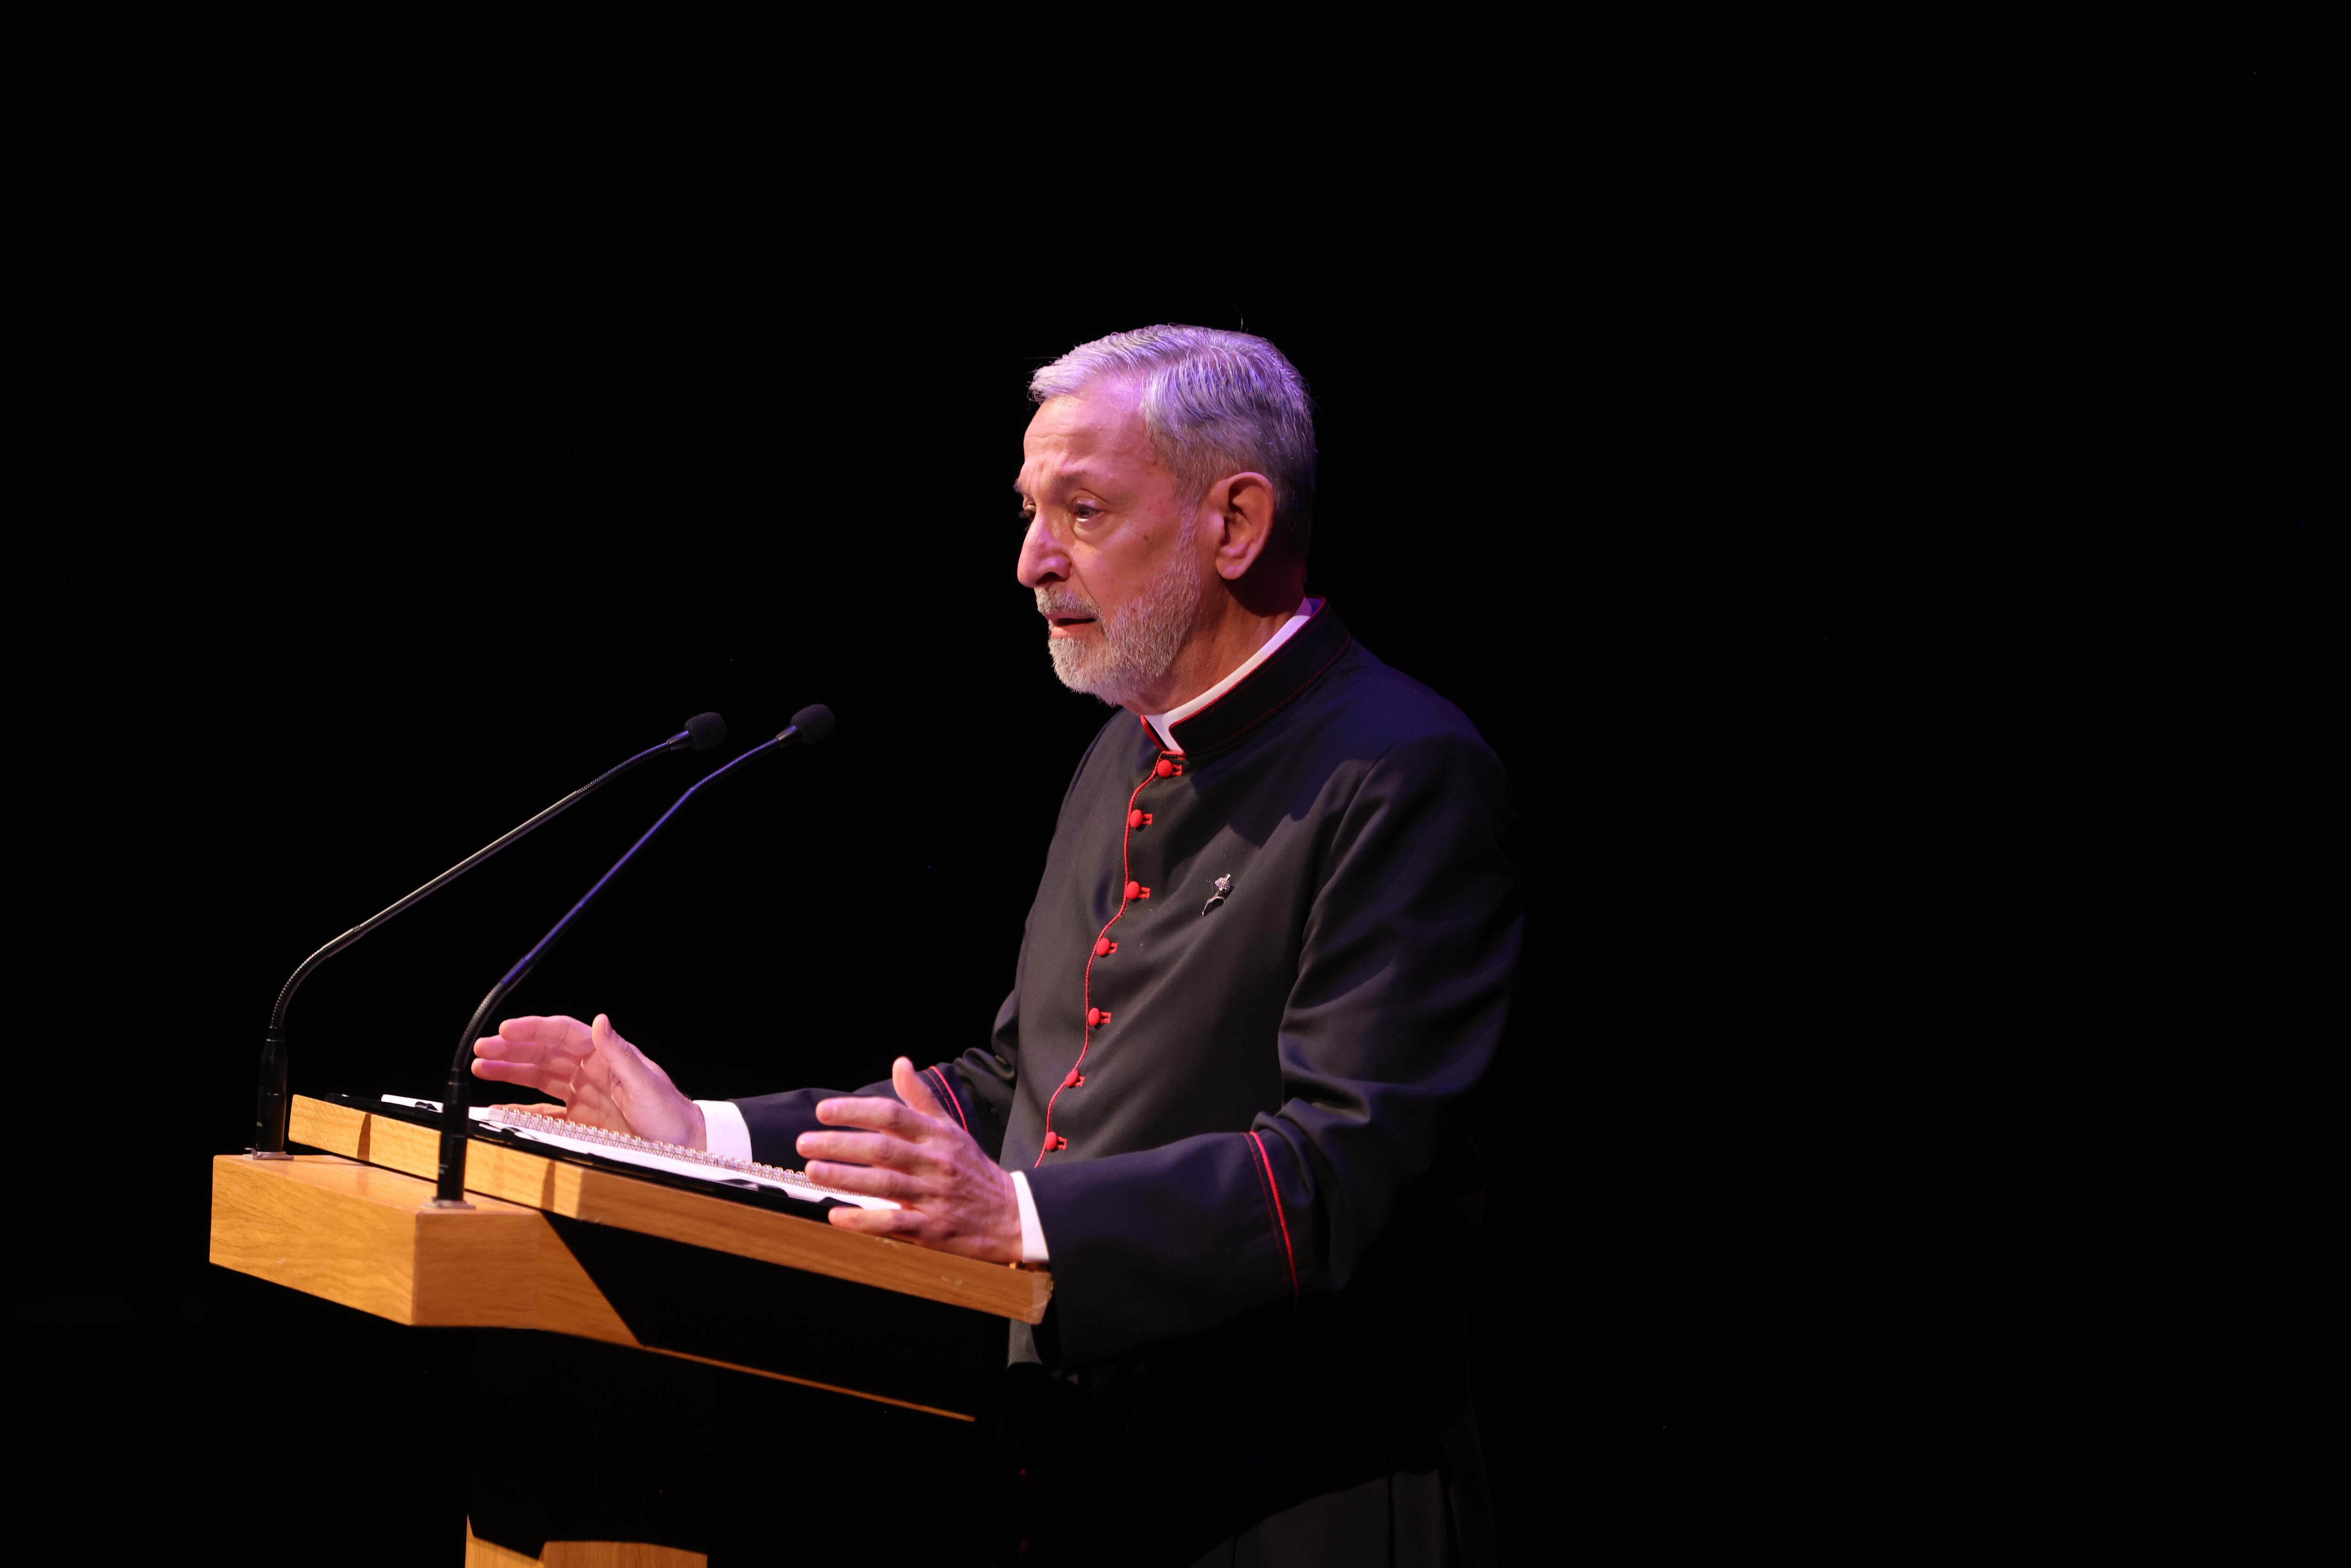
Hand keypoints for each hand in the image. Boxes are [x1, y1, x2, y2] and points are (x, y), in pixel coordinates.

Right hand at [469, 1012, 706, 1149]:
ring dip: (510, 1072)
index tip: (506, 1030)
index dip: (533, 1029)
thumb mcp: (645, 1082)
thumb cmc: (668, 1112)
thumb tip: (601, 1022)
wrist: (682, 1146)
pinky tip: (500, 1108)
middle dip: (512, 1049)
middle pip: (543, 1053)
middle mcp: (589, 1071)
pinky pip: (543, 1112)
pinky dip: (521, 1110)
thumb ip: (620, 1053)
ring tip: (481, 1067)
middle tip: (482, 1049)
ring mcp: (582, 1095)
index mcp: (604, 1055)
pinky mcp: (578, 1120)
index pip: (562, 1034)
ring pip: (538, 1077)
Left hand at [797, 1058, 1022, 1263]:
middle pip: (883, 1149)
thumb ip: (921, 1099)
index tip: (824, 1112)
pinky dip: (864, 1220)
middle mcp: (935, 1163)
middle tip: (805, 1143)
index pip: (893, 1115)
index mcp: (938, 1136)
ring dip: (846, 1178)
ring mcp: (934, 1197)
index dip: (856, 1111)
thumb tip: (900, 1063)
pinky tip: (837, 1216)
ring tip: (813, 1172)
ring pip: (884, 1186)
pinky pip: (894, 1224)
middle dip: (840, 1145)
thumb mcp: (952, 1129)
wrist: (1011, 1215)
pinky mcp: (933, 1229)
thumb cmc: (973, 1170)